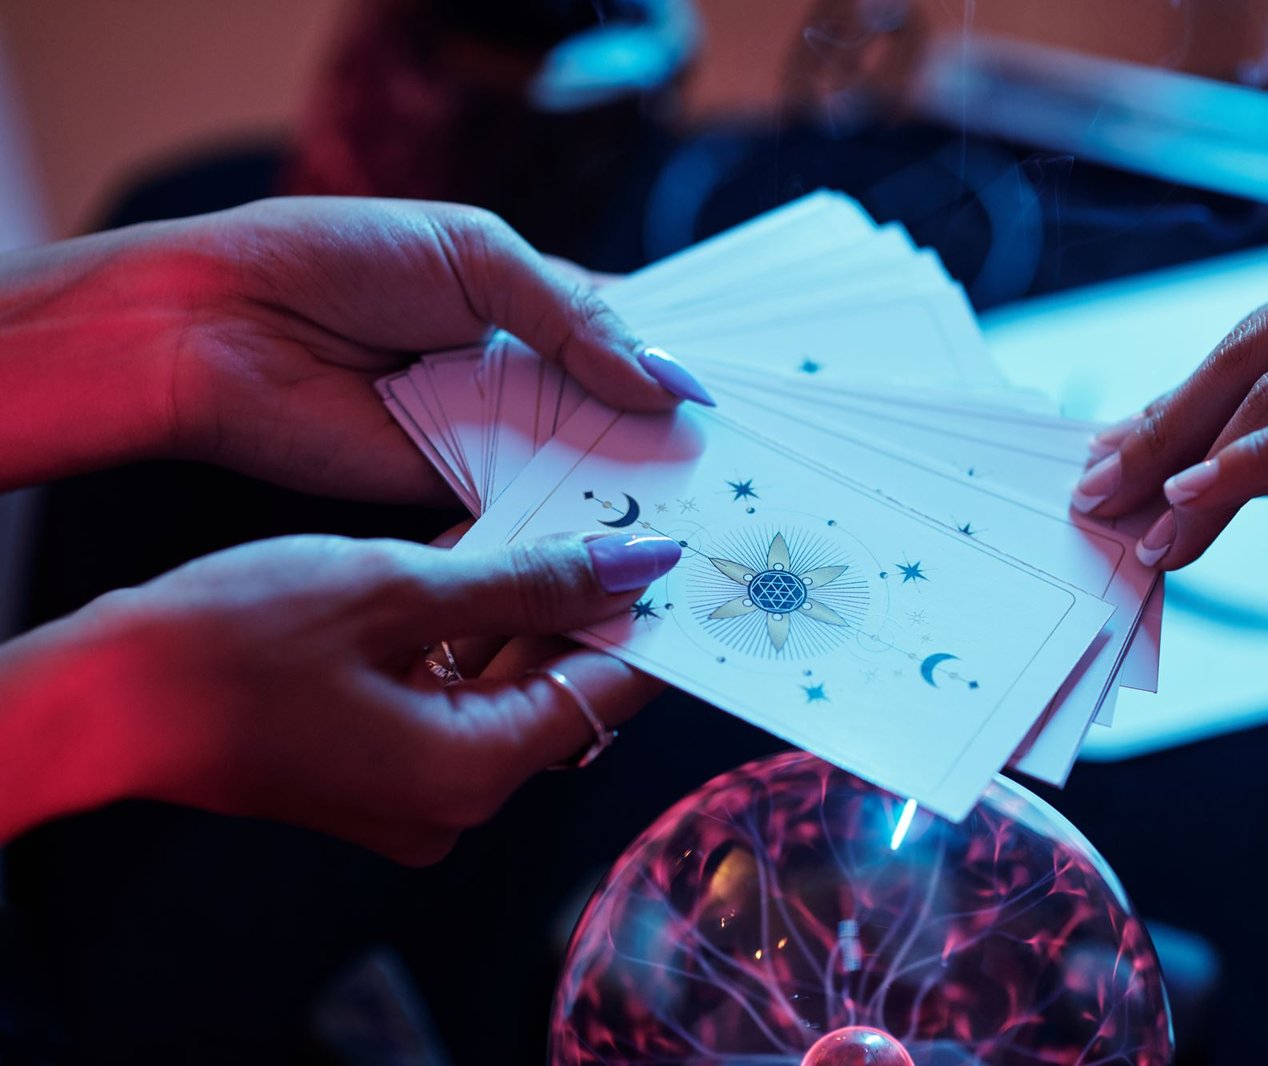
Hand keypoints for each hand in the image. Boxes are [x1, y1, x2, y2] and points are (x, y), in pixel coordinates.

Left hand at [0, 197, 709, 498]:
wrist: (220, 329)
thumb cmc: (342, 262)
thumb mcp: (480, 260)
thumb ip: (580, 322)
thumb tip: (675, 384)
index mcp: (535, 300)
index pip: (633, 337)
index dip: (688, 366)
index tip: (757, 404)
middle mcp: (523, 373)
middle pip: (621, 413)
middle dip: (678, 440)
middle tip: (754, 472)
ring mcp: (493, 435)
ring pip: (586, 468)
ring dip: (638, 488)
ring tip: (717, 512)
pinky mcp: (456, 493)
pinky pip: (531, 512)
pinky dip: (573, 527)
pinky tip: (633, 542)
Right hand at [0, 529, 679, 863]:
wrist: (100, 697)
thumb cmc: (229, 643)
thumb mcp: (396, 588)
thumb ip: (527, 579)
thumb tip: (637, 565)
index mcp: (471, 771)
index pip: (606, 693)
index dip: (645, 619)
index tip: (677, 555)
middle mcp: (454, 799)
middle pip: (556, 687)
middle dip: (581, 600)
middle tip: (611, 514)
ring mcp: (413, 789)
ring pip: (503, 683)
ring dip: (520, 606)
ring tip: (546, 517)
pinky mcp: (379, 764)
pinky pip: (451, 691)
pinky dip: (466, 630)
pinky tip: (476, 554)